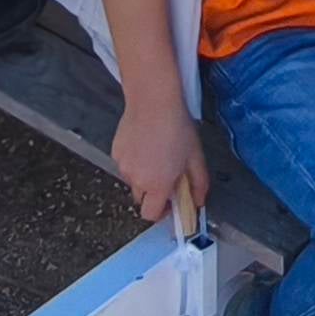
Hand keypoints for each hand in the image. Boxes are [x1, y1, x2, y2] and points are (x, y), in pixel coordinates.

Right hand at [112, 95, 205, 223]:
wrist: (153, 100)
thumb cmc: (176, 127)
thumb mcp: (196, 157)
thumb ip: (199, 184)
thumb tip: (199, 202)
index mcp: (157, 185)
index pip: (151, 214)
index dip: (161, 211)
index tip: (171, 201)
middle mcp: (136, 179)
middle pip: (142, 198)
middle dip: (153, 192)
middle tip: (166, 174)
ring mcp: (123, 165)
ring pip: (133, 180)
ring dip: (143, 175)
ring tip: (156, 153)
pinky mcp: (115, 151)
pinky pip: (125, 164)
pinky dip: (134, 160)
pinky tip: (145, 143)